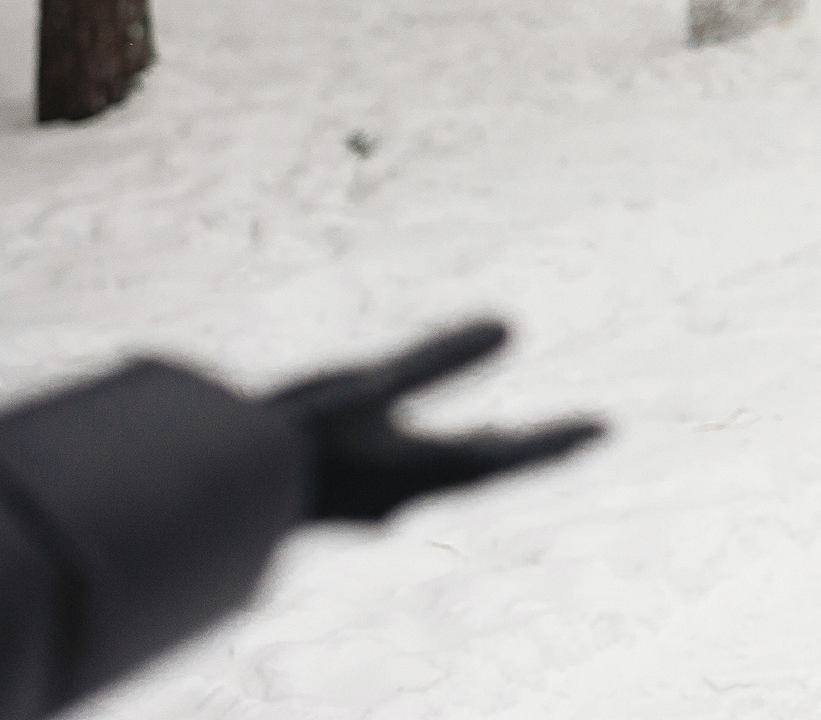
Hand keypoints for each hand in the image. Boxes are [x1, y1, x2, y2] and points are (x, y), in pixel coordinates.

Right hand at [266, 320, 604, 523]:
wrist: (213, 491)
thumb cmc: (293, 439)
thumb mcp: (367, 388)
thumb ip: (438, 359)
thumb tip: (514, 324)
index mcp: (421, 476)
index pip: (506, 458)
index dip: (556, 441)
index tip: (607, 428)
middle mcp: (405, 494)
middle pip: (486, 469)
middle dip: (531, 451)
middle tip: (584, 437)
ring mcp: (372, 495)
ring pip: (446, 471)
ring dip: (483, 452)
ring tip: (510, 435)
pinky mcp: (344, 488)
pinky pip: (408, 468)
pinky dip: (436, 450)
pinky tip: (432, 439)